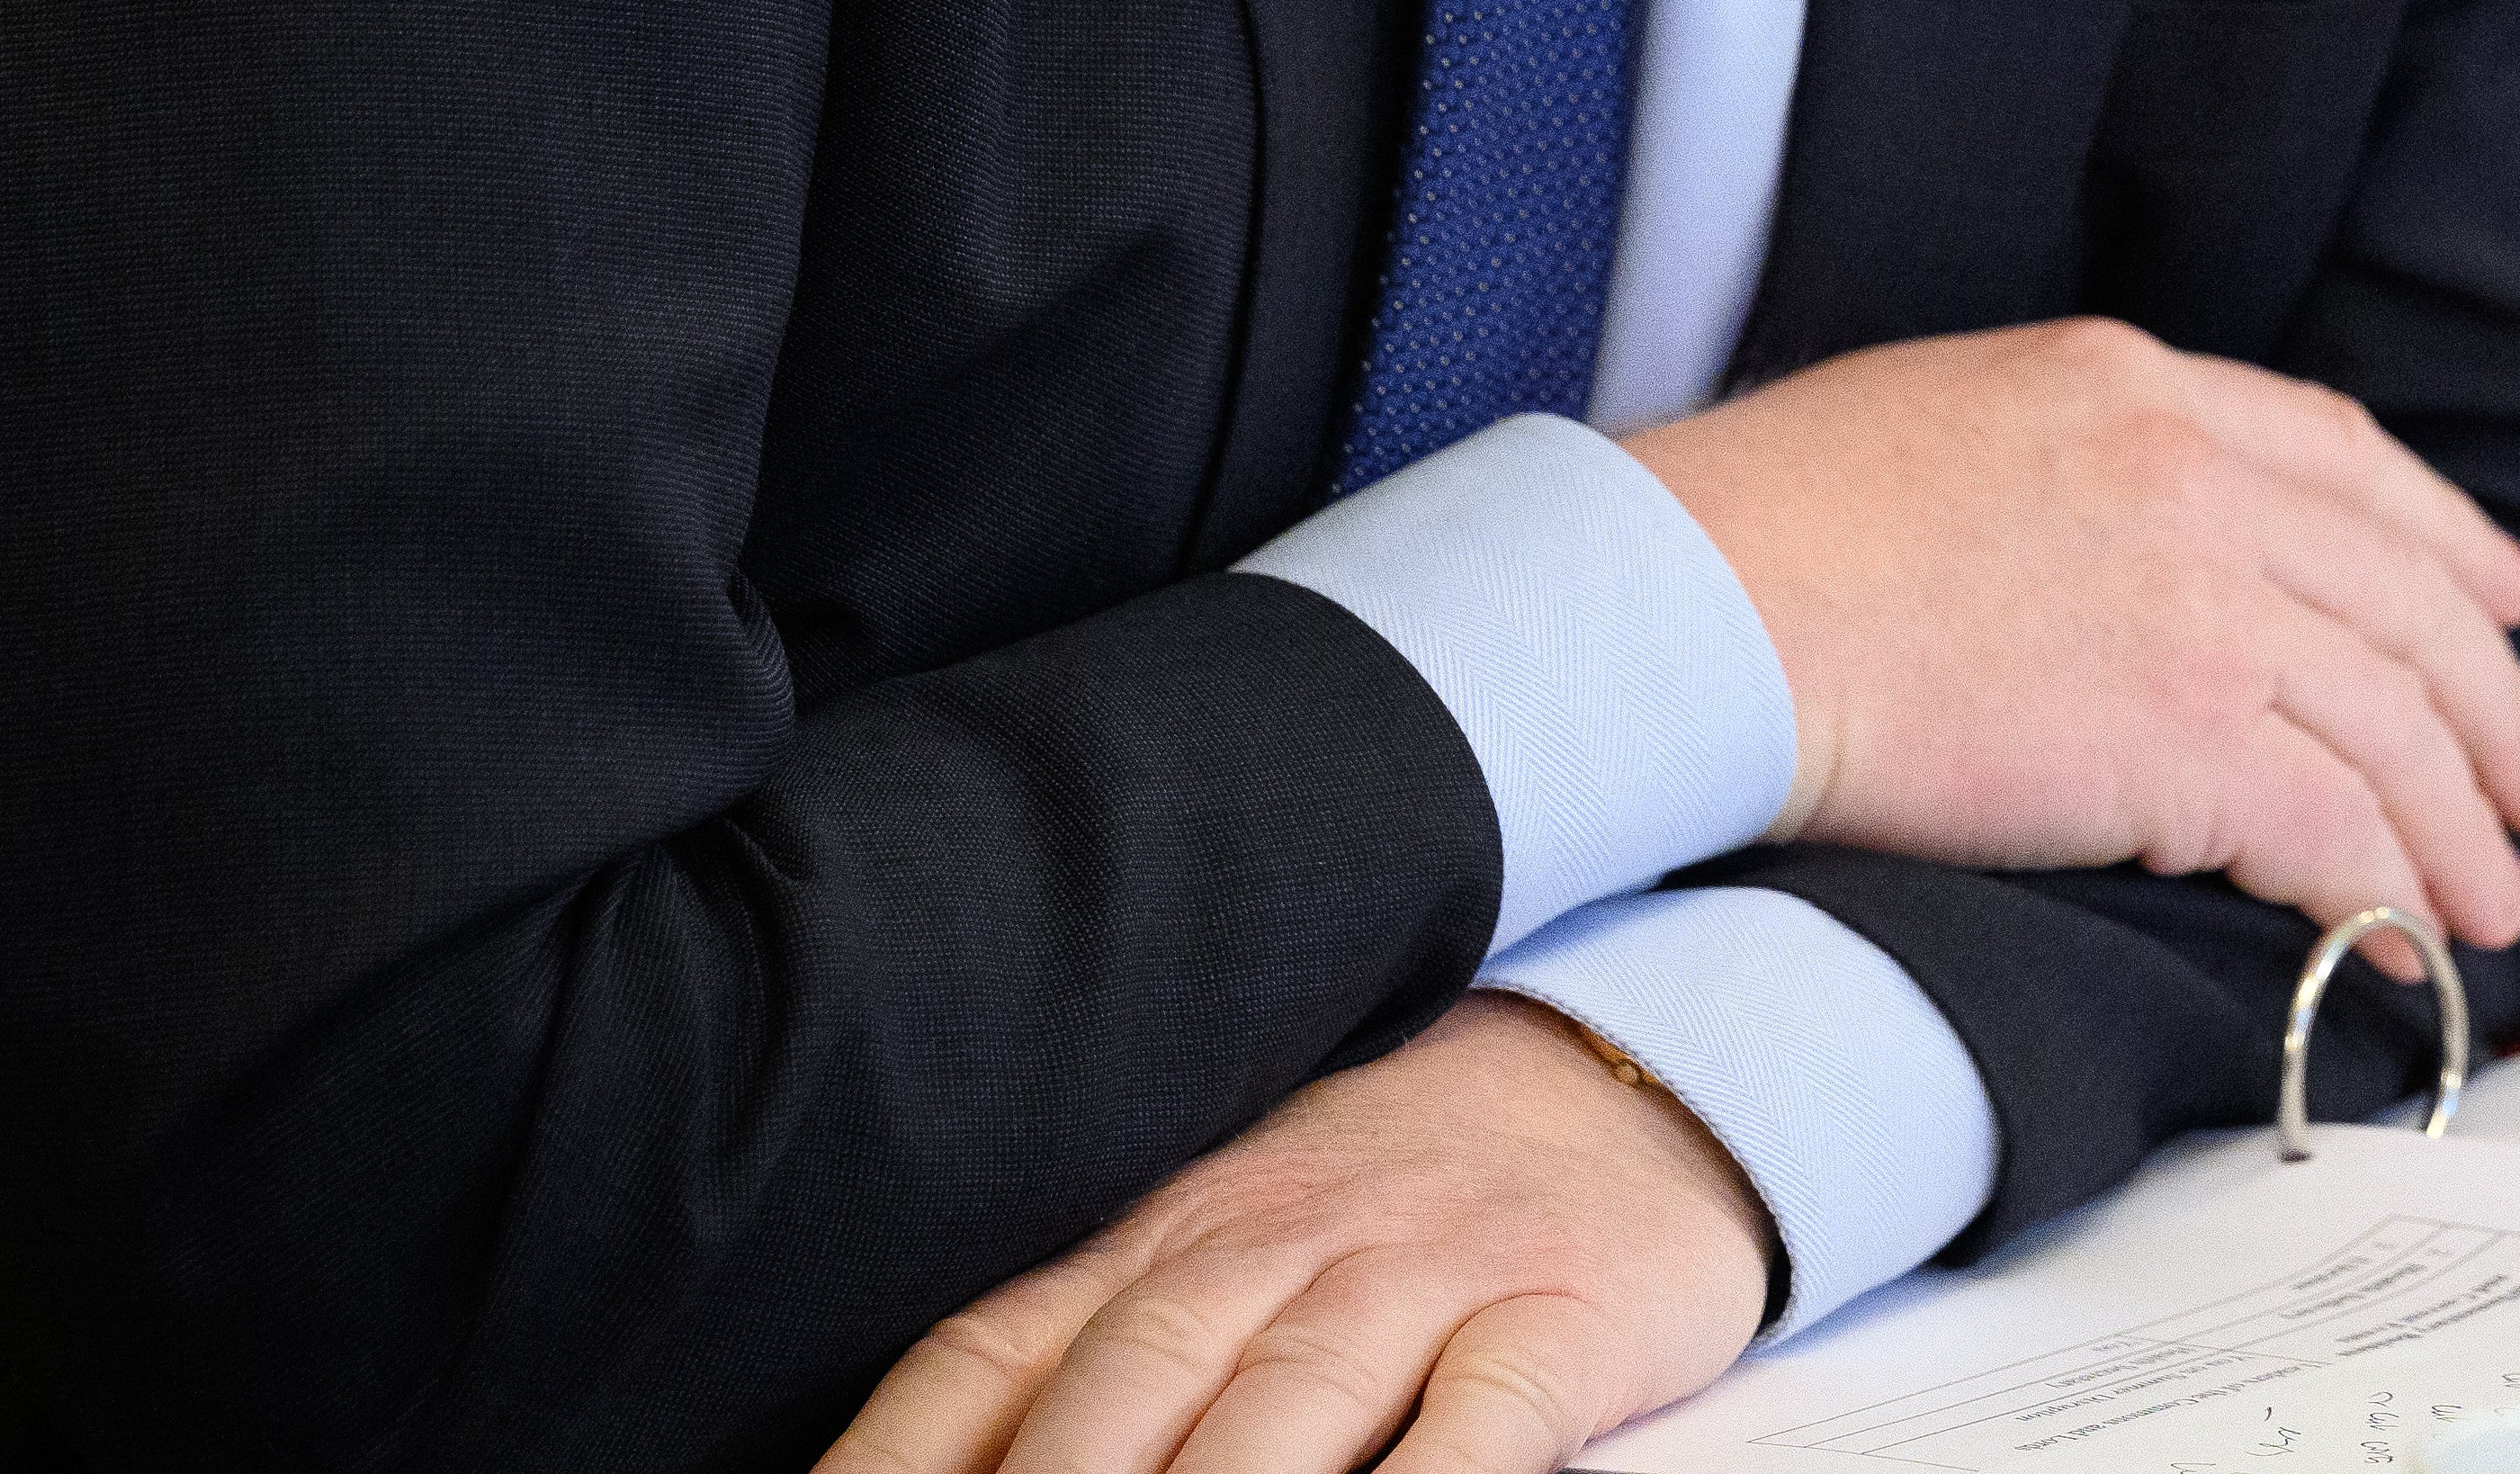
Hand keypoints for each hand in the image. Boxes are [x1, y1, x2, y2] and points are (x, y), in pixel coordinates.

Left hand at [826, 996, 1766, 1473]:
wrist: (1624, 1085)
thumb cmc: (1388, 1214)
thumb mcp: (1218, 1256)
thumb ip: (1085, 1367)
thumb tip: (936, 1469)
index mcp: (1159, 1242)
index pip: (986, 1360)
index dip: (895, 1460)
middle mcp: (1270, 1251)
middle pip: (1123, 1394)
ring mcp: (1419, 1277)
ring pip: (1286, 1409)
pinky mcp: (1560, 1317)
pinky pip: (1484, 1422)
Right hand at [1621, 321, 2519, 949]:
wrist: (1697, 603)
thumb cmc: (1763, 529)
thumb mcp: (1948, 417)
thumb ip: (2073, 460)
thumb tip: (2117, 550)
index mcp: (2138, 386)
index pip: (2345, 460)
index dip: (2445, 542)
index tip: (2501, 602)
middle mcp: (2197, 479)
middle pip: (2406, 601)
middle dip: (2496, 708)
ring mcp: (2203, 605)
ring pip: (2395, 727)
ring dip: (2459, 830)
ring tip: (2493, 903)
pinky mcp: (2184, 737)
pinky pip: (2336, 831)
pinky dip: (2388, 898)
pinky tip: (2406, 947)